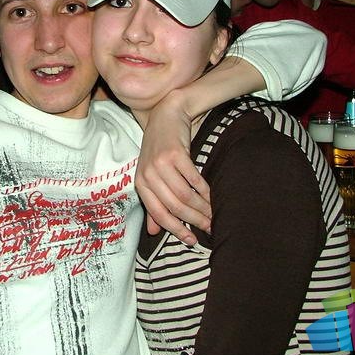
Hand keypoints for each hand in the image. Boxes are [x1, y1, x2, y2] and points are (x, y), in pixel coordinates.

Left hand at [136, 90, 210, 245]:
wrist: (166, 114)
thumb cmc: (160, 148)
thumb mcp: (152, 175)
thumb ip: (153, 202)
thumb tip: (154, 231)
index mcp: (141, 183)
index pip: (158, 214)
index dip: (176, 229)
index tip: (191, 239)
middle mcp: (148, 175)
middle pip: (174, 206)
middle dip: (193, 221)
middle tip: (209, 228)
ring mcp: (160, 164)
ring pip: (184, 195)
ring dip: (201, 208)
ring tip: (213, 214)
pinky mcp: (175, 154)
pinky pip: (193, 179)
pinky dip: (204, 191)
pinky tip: (212, 197)